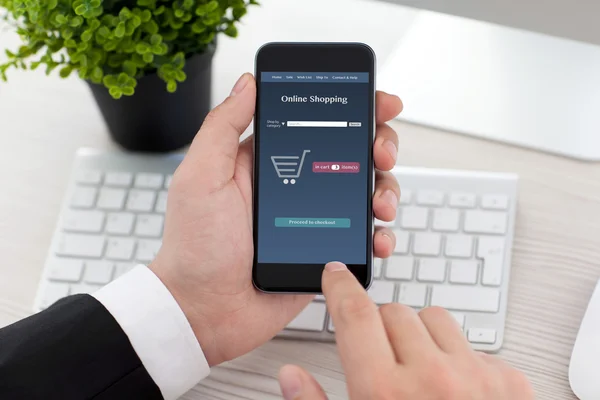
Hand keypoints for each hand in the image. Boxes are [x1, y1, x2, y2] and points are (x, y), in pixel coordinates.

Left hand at [149, 73, 403, 365]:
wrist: (205, 311)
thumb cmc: (195, 248)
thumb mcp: (200, 177)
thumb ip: (223, 127)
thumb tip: (248, 83)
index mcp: (269, 161)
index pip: (318, 122)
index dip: (353, 108)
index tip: (378, 102)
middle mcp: (297, 185)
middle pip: (353, 152)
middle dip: (379, 144)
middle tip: (381, 153)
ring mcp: (315, 218)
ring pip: (366, 191)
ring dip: (385, 189)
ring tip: (379, 204)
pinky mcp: (326, 250)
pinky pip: (364, 235)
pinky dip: (380, 234)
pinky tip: (376, 237)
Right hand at [278, 262, 534, 399]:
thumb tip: (292, 376)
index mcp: (383, 393)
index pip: (354, 315)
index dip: (340, 287)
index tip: (337, 274)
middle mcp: (432, 379)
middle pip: (393, 312)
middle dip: (379, 325)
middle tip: (379, 356)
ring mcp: (477, 379)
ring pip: (435, 319)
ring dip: (420, 334)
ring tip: (417, 370)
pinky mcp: (511, 385)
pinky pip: (475, 346)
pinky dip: (460, 358)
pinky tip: (455, 393)